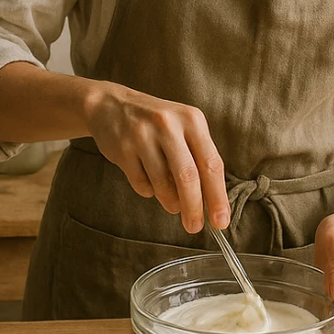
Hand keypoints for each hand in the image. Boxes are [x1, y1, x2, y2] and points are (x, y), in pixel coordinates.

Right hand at [86, 81, 230, 234]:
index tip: (221, 221)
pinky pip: (141, 185)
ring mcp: (143, 136)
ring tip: (172, 203)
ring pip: (163, 185)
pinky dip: (149, 191)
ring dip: (170, 202)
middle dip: (194, 208)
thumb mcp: (183, 129)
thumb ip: (199, 159)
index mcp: (192, 120)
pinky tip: (147, 179)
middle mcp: (168, 125)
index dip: (218, 196)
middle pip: (188, 177)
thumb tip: (213, 203)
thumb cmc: (157, 124)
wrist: (111, 106)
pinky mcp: (122, 149)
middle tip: (194, 227)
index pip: (211, 164)